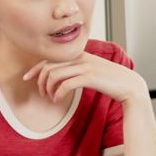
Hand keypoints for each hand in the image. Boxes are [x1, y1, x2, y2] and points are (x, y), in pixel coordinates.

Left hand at [23, 52, 147, 103]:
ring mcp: (85, 66)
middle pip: (49, 66)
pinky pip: (66, 84)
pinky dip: (58, 93)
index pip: (50, 58)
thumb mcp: (92, 70)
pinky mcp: (90, 77)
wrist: (129, 85)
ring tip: (51, 98)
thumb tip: (62, 76)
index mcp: (79, 54)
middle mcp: (80, 58)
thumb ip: (78, 69)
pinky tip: (58, 100)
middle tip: (42, 94)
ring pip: (54, 75)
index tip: (26, 78)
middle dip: (40, 81)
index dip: (35, 68)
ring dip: (48, 89)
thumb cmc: (111, 80)